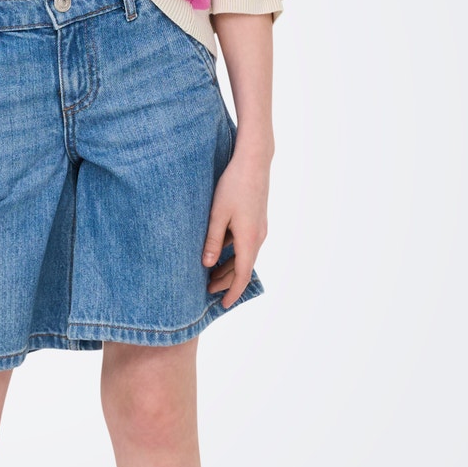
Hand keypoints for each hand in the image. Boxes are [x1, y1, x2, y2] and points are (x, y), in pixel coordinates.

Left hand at [202, 141, 270, 307]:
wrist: (254, 161)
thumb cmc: (233, 185)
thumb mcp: (217, 214)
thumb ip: (212, 241)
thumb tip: (208, 265)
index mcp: (249, 239)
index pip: (241, 275)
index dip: (232, 292)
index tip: (223, 305)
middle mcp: (258, 237)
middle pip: (243, 267)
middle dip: (226, 282)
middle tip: (207, 291)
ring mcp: (259, 228)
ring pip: (244, 255)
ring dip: (229, 267)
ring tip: (211, 276)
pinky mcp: (257, 220)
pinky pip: (245, 244)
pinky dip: (233, 254)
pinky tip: (219, 252)